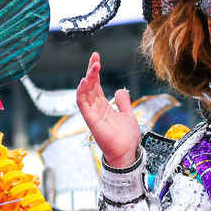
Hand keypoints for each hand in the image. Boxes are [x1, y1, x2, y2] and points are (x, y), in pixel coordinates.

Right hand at [75, 53, 142, 170]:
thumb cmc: (126, 138)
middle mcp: (95, 108)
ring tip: (94, 65)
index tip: (97, 58)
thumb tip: (120, 90)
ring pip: (85, 91)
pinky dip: (82, 92)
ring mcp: (92, 113)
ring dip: (88, 77)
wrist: (127, 153)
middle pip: (90, 85)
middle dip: (91, 70)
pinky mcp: (90, 119)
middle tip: (95, 56)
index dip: (95, 72)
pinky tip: (85, 81)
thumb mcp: (128, 115)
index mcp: (103, 106)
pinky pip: (82, 103)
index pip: (96, 85)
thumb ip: (123, 103)